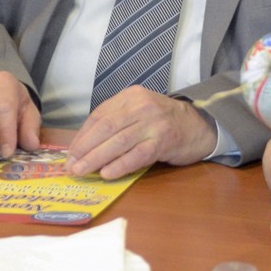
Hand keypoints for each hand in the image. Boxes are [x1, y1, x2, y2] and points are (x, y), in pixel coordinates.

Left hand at [65, 88, 215, 178]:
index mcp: (131, 96)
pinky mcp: (164, 141)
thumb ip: (116, 122)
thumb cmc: (163, 122)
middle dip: (85, 148)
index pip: (99, 115)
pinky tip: (107, 174)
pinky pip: (137, 155)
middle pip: (106, 128)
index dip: (82, 136)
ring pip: (118, 141)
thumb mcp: (139, 112)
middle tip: (71, 166)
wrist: (199, 125)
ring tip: (82, 171)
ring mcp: (154, 123)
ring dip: (96, 158)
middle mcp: (141, 106)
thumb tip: (84, 147)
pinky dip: (120, 165)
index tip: (70, 153)